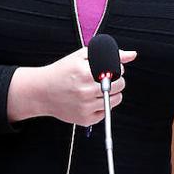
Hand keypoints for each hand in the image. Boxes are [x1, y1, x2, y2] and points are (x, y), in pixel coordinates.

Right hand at [7, 46, 136, 124]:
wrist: (41, 92)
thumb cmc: (61, 72)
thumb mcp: (80, 56)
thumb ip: (107, 54)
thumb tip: (131, 54)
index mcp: (85, 73)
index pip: (118, 70)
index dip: (116, 67)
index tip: (109, 68)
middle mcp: (86, 91)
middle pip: (120, 85)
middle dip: (116, 79)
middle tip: (103, 78)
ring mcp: (86, 107)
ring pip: (116, 99)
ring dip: (112, 93)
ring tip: (97, 89)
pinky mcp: (86, 119)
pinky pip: (106, 112)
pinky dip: (102, 105)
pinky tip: (90, 99)